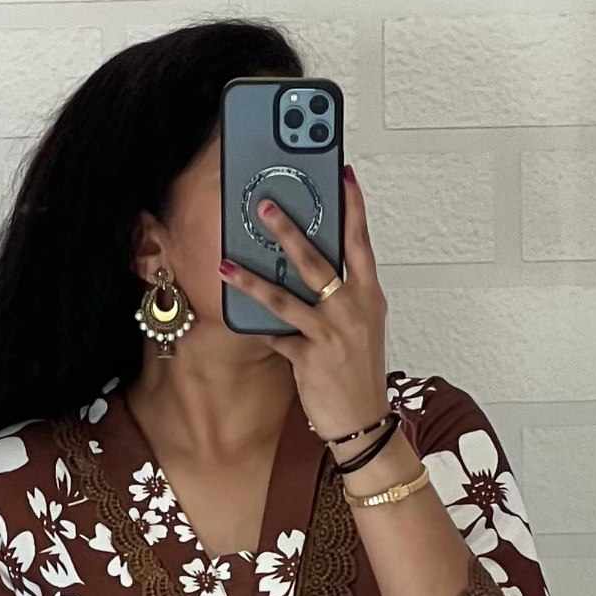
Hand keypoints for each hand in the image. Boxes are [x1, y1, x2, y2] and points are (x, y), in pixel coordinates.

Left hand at [219, 170, 391, 445]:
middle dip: (288, 230)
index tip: (344, 175)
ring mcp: (330, 334)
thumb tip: (317, 264)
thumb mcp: (362, 324)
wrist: (363, 420)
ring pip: (286, 298)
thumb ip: (344, 293)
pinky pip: (276, 337)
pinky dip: (257, 327)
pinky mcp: (309, 359)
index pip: (360, 242)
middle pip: (317, 261)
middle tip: (264, 206)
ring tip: (227, 262)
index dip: (353, 207)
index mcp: (368, 295)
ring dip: (252, 279)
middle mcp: (351, 309)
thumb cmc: (359, 370)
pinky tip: (235, 315)